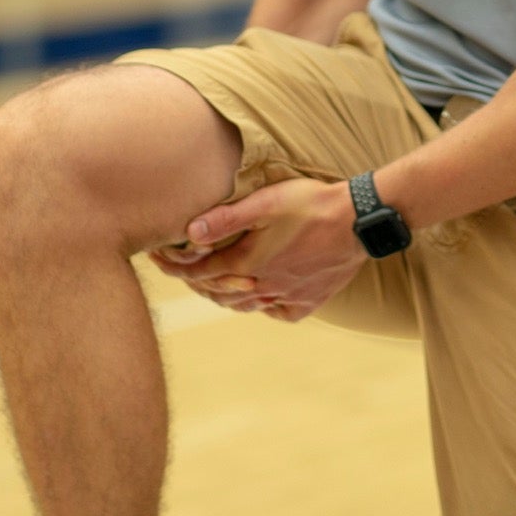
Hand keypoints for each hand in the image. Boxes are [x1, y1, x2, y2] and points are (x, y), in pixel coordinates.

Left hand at [148, 178, 365, 322]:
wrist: (359, 222)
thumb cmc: (311, 204)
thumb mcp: (265, 203)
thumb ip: (226, 218)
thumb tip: (188, 232)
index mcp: (248, 264)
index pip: (198, 272)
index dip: (173, 266)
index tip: (156, 257)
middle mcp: (263, 287)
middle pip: (218, 291)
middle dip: (194, 280)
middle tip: (180, 268)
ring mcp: (286, 297)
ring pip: (244, 304)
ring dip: (223, 294)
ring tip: (212, 281)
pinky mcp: (308, 301)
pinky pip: (276, 311)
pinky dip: (261, 305)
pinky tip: (259, 295)